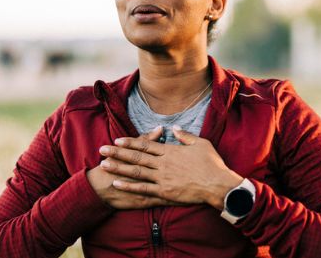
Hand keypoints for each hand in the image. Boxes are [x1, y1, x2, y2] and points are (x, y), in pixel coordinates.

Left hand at [98, 126, 242, 209]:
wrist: (218, 184)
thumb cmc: (212, 164)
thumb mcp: (201, 144)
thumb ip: (185, 136)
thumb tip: (174, 128)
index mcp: (170, 151)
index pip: (146, 144)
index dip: (130, 142)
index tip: (117, 140)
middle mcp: (163, 163)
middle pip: (136, 156)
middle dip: (118, 152)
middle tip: (102, 150)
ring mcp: (162, 178)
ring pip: (136, 171)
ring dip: (119, 167)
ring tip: (104, 165)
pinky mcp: (164, 192)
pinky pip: (143, 189)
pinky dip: (129, 186)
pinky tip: (117, 183)